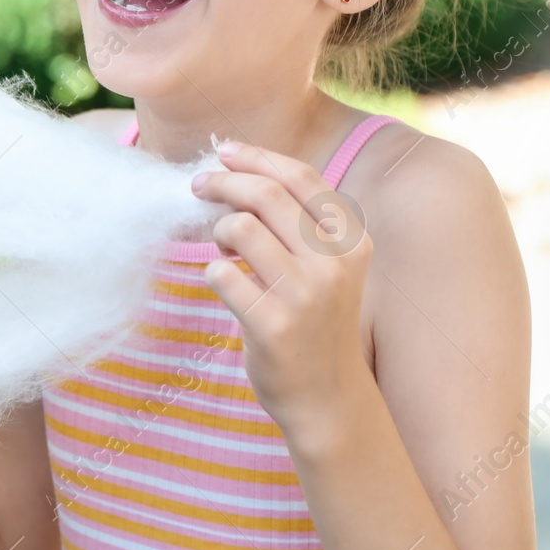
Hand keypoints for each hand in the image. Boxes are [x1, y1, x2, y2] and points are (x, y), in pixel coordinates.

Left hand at [190, 139, 372, 441]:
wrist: (328, 398)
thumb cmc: (318, 322)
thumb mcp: (329, 267)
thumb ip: (298, 224)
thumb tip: (239, 172)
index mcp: (351, 240)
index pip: (300, 177)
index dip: (257, 157)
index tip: (225, 152)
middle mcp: (333, 263)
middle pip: (265, 195)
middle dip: (223, 181)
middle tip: (198, 185)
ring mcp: (305, 295)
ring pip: (241, 227)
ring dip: (218, 228)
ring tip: (222, 245)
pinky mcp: (273, 325)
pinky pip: (222, 274)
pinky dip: (213, 272)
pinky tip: (225, 283)